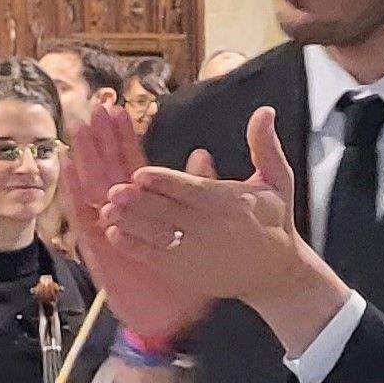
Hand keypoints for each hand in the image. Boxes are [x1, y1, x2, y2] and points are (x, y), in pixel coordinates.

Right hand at [59, 104, 216, 343]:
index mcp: (148, 209)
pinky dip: (75, 194)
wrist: (173, 320)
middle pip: (109, 169)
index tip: (120, 109)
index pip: (133, 164)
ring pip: (94, 187)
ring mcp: (109, 232)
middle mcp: (124, 216)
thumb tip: (204, 153)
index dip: (125, 137)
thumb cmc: (186, 277)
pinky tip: (68, 170)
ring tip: (78, 128)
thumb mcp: (201, 230)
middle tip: (95, 106)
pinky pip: (85, 219)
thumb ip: (199, 190)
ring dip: (85, 158)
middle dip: (101, 139)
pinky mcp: (100, 250)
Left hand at [100, 107, 341, 353]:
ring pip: (158, 235)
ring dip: (131, 222)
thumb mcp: (277, 181)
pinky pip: (156, 258)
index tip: (140, 173)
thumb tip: (264, 110)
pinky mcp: (188, 272)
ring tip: (106, 210)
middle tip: (113, 190)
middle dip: (140, 202)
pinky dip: (134, 247)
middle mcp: (211, 227)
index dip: (165, 182)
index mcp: (229, 201)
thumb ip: (265, 146)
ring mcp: (197, 252)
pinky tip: (114, 233)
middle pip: (169, 212)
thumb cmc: (275, 220)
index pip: (192, 190)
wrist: (277, 273)